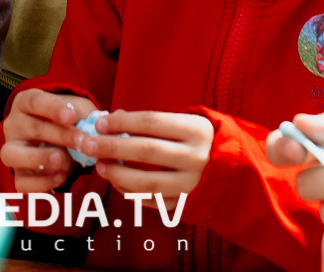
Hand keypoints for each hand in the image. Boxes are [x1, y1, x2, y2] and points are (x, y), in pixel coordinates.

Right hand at [0, 89, 95, 192]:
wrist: (65, 144)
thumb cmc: (68, 122)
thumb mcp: (77, 111)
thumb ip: (82, 114)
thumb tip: (93, 123)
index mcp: (25, 103)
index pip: (34, 101)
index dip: (52, 108)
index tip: (71, 116)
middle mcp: (14, 125)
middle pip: (32, 128)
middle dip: (59, 135)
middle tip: (80, 142)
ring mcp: (11, 150)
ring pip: (12, 154)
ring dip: (38, 157)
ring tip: (61, 159)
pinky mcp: (18, 175)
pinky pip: (22, 182)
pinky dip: (41, 182)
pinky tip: (61, 177)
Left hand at [82, 110, 214, 197]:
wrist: (235, 171)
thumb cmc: (201, 141)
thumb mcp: (186, 123)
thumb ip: (154, 122)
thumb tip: (114, 119)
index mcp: (196, 130)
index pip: (151, 122)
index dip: (122, 122)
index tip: (100, 123)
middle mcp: (196, 158)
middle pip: (145, 151)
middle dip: (111, 147)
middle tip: (87, 144)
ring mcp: (191, 185)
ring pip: (146, 182)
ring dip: (117, 174)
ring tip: (99, 166)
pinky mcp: (186, 205)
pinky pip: (152, 201)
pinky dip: (130, 193)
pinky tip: (117, 182)